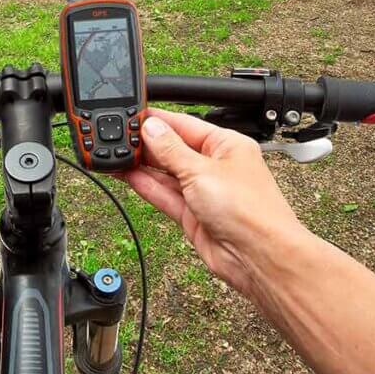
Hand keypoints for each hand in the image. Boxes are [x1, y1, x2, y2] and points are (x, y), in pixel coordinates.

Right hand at [125, 109, 305, 295]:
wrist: (259, 257)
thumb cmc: (249, 210)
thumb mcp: (202, 170)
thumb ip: (171, 150)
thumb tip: (152, 128)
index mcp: (226, 145)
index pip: (185, 124)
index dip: (158, 121)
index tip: (133, 116)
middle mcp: (215, 167)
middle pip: (174, 149)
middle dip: (147, 144)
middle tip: (119, 137)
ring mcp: (203, 192)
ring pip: (166, 173)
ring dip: (142, 165)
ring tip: (116, 154)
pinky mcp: (193, 215)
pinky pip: (164, 195)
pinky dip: (145, 185)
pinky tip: (127, 175)